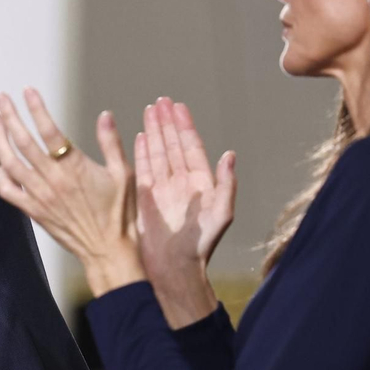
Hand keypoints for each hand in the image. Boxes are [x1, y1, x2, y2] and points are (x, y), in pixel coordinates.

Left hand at [0, 88, 143, 296]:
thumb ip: (111, 142)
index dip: (36, 109)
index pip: (49, 131)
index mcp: (75, 168)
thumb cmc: (119, 213)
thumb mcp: (123, 174)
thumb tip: (105, 114)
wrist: (107, 250)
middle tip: (0, 98)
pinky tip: (0, 162)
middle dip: (9, 116)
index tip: (27, 91)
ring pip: (10, 163)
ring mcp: (39, 196)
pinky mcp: (33, 211)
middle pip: (23, 142)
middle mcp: (52, 180)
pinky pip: (8, 191)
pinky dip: (0, 174)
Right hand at [134, 97, 235, 326]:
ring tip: (149, 111)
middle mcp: (180, 182)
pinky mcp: (145, 198)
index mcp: (200, 182)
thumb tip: (229, 154)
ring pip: (157, 152)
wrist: (174, 267)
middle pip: (173, 144)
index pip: (191, 146)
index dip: (185, 125)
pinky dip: (142, 152)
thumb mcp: (221, 213)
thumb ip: (226, 184)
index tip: (178, 106)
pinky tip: (140, 137)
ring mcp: (162, 189)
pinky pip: (143, 169)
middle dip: (167, 122)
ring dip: (153, 132)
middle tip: (161, 101)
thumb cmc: (201, 244)